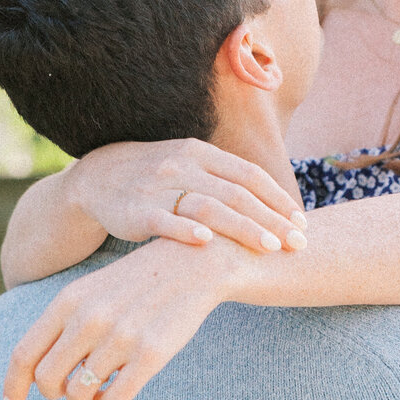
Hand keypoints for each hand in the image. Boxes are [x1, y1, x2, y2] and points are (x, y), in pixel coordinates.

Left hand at [3, 240, 237, 399]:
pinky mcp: (151, 354)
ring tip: (97, 387)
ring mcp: (121, 337)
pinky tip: (112, 395)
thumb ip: (61, 325)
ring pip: (78, 394)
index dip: (13, 387)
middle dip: (54, 392)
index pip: (23, 355)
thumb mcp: (93, 291)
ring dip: (83, 398)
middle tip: (68, 388)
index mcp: (69, 301)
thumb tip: (35, 375)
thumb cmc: (138, 282)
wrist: (196, 263)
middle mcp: (90, 319)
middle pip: (47, 381)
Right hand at [68, 137, 306, 254]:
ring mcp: (159, 187)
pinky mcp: (136, 211)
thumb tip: (279, 204)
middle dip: (271, 219)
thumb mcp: (192, 166)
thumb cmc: (159, 178)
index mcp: (202, 153)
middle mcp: (184, 166)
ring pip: (209, 206)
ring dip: (242, 227)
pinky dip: (186, 230)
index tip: (302, 223)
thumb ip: (228, 180)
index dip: (278, 199)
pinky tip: (207, 242)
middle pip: (237, 193)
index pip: (250, 175)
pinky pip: (165, 220)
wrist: (98, 178)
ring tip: (269, 247)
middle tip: (298, 243)